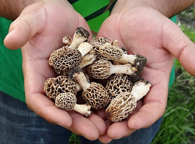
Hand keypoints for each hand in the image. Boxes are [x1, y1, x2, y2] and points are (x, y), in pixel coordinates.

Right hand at [4, 0, 106, 139]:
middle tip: (94, 134)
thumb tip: (9, 40)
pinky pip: (95, 88)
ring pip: (81, 102)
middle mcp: (55, 80)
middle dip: (77, 121)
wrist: (61, 13)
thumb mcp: (32, 19)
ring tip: (108, 127)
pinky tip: (115, 106)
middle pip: (64, 106)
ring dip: (94, 116)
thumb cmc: (43, 14)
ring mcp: (71, 78)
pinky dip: (104, 99)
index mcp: (38, 73)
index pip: (38, 99)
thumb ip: (22, 29)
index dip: (50, 112)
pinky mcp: (86, 72)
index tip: (65, 120)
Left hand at [97, 2, 194, 142]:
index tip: (135, 124)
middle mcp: (134, 86)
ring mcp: (116, 80)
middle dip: (120, 124)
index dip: (145, 117)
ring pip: (109, 104)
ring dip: (101, 118)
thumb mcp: (171, 36)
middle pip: (128, 110)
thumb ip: (186, 52)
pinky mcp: (101, 72)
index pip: (153, 106)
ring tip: (92, 129)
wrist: (130, 14)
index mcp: (153, 82)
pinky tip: (79, 106)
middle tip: (109, 135)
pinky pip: (94, 87)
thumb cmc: (153, 23)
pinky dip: (88, 98)